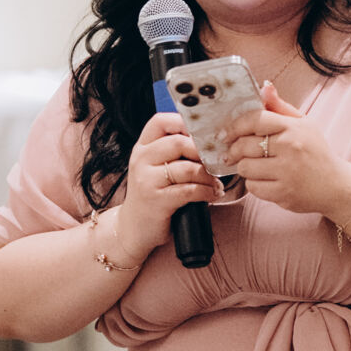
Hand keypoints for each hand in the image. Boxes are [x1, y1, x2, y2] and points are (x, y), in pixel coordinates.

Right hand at [116, 110, 222, 257]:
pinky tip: (213, 194)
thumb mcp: (154, 168)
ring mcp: (147, 180)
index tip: (202, 136)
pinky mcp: (157, 200)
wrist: (133, 228)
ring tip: (216, 183)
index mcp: (142, 148)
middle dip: (203, 153)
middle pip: (179, 142)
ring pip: (188, 168)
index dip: (184, 123)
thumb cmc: (152, 195)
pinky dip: (207, 192)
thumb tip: (208, 142)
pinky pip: (190, 190)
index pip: (161, 122)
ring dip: (209, 176)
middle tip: (215, 163)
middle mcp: (141, 160)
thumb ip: (172, 152)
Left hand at [223, 85, 350, 223]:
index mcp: (294, 128)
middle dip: (233, 150)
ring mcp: (287, 172)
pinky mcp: (284, 193)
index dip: (234, 126)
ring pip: (246, 168)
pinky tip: (264, 180)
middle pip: (245, 146)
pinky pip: (253, 187)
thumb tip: (264, 87)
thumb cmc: (316, 152)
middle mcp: (291, 148)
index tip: (225, 133)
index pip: (255, 120)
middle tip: (230, 153)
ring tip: (253, 167)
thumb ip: (280, 107)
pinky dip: (254, 184)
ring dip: (244, 168)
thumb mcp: (304, 124)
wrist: (336, 186)